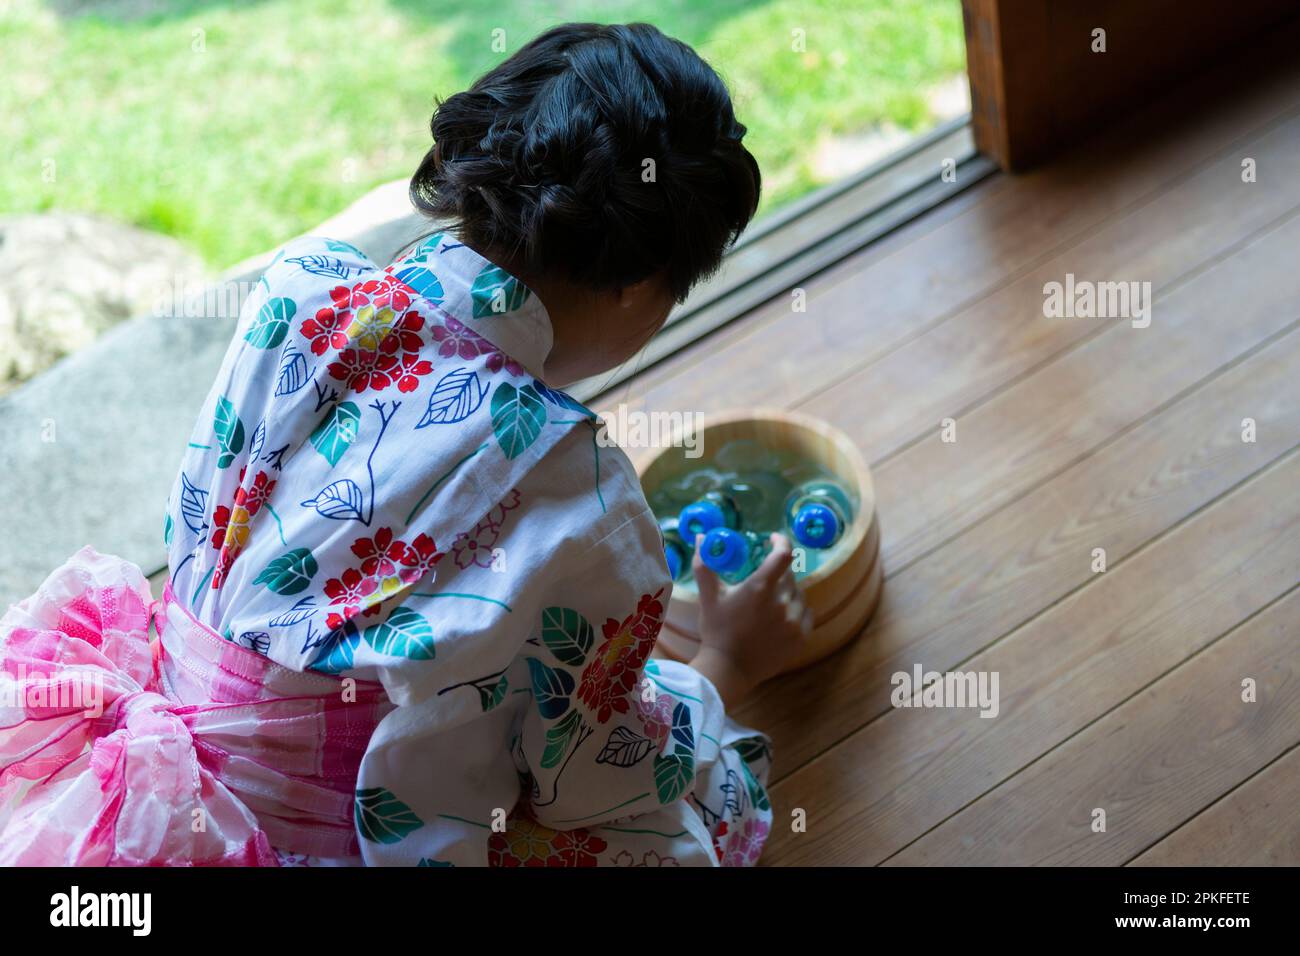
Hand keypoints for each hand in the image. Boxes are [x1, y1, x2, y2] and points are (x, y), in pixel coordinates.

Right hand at [688, 533, 812, 706]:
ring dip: (787, 592)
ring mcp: (794, 620)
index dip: (781, 542)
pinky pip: (806, 613)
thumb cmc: (716, 630)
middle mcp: (782, 602)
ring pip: (798, 594)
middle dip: (778, 572)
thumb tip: (700, 537)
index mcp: (760, 587)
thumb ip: (705, 564)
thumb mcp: (709, 596)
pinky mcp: (802, 637)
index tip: (773, 540)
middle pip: (789, 575)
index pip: (783, 554)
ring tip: (770, 603)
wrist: (728, 669)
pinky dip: (796, 610)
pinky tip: (781, 617)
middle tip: (764, 579)